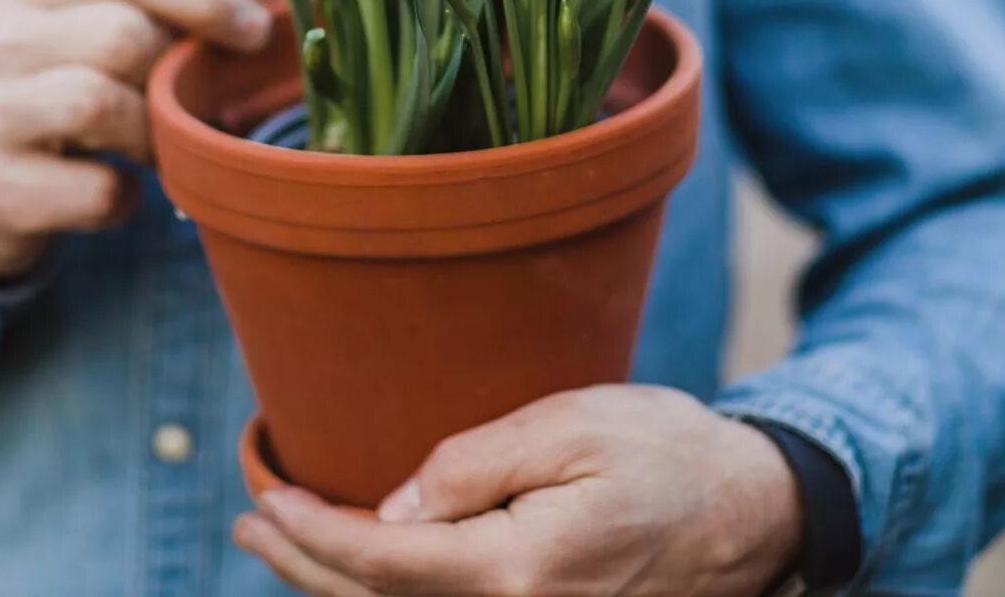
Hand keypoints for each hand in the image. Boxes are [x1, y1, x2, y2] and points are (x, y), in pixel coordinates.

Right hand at [0, 0, 270, 279]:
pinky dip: (123, 199)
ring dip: (152, 137)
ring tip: (159, 151)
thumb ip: (187, 9)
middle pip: (118, 36)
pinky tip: (118, 196)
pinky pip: (91, 190)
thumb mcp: (105, 37)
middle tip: (198, 110)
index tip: (256, 31)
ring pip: (96, 103)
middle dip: (174, 77)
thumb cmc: (62, 95)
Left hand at [235, 384, 802, 595]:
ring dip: (339, 590)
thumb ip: (473, 466)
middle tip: (250, 524)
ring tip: (285, 546)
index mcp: (519, 572)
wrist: (754, 513)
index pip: (383, 560)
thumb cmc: (667, 452)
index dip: (312, 533)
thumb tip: (392, 508)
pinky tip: (366, 574)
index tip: (264, 497)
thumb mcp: (570, 425)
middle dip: (306, 568)